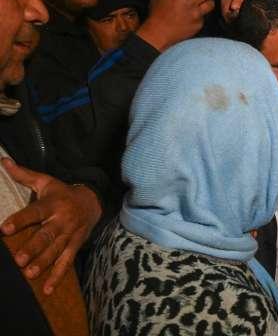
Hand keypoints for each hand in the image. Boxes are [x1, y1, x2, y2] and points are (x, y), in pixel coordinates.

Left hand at [0, 158, 101, 294]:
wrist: (95, 200)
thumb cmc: (63, 192)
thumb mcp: (46, 182)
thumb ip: (24, 175)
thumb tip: (4, 162)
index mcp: (53, 204)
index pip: (34, 212)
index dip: (20, 220)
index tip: (4, 229)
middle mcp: (62, 220)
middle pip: (47, 235)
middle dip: (34, 248)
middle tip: (19, 260)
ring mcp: (70, 234)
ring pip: (56, 251)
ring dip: (44, 263)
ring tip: (30, 274)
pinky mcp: (76, 245)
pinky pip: (67, 262)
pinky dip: (58, 276)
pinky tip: (47, 289)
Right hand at [136, 0, 216, 51]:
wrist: (158, 33)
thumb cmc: (157, 12)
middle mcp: (190, 2)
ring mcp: (195, 14)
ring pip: (211, 3)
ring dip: (208, 1)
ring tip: (201, 2)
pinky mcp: (198, 24)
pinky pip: (205, 16)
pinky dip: (202, 14)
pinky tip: (193, 15)